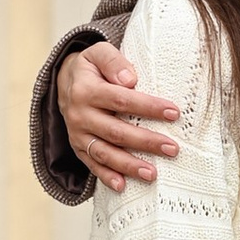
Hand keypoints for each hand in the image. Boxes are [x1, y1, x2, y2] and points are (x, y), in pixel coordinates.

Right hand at [61, 41, 183, 191]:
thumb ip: (114, 62)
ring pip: (104, 153)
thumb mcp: (99, 53)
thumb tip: (130, 79)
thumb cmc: (92, 68)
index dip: (148, 107)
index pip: (121, 100)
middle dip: (145, 141)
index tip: (174, 113)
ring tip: (152, 173)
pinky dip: (106, 177)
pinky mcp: (79, 148)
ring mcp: (78, 135)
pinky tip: (123, 186)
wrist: (66, 82)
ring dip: (129, 165)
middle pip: (116, 131)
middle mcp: (79, 115)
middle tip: (172, 149)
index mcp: (86, 90)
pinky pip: (92, 165)